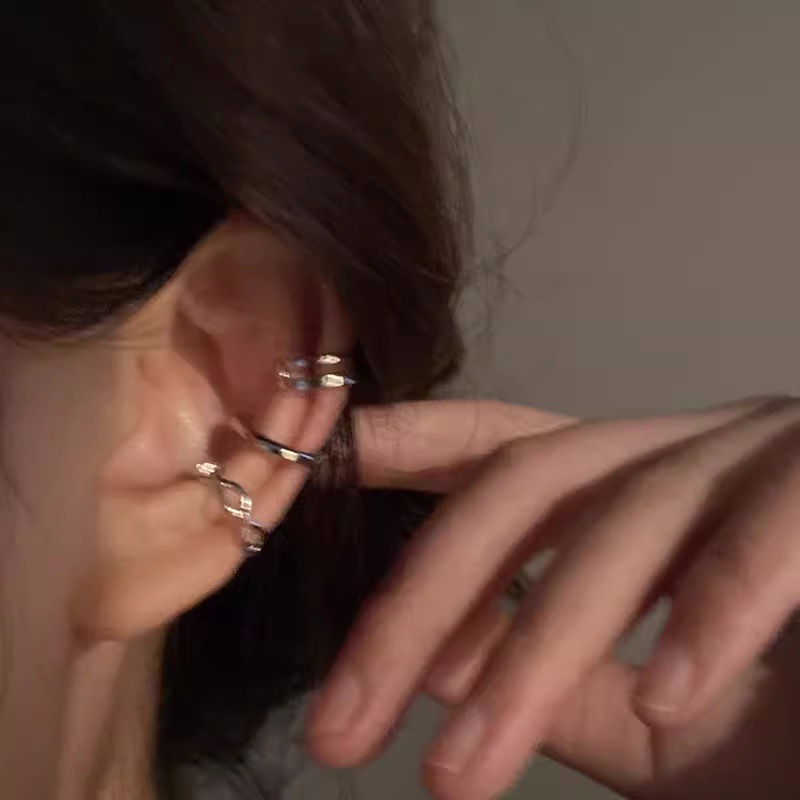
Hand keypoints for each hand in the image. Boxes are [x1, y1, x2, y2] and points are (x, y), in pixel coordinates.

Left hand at [306, 398, 799, 799]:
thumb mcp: (672, 711)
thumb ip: (570, 688)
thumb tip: (450, 675)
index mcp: (631, 487)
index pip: (498, 442)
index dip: (408, 439)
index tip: (321, 457)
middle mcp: (680, 451)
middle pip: (519, 490)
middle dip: (421, 599)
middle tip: (338, 726)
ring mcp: (762, 455)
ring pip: (621, 525)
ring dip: (537, 649)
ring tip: (460, 773)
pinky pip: (768, 538)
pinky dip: (714, 615)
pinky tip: (670, 699)